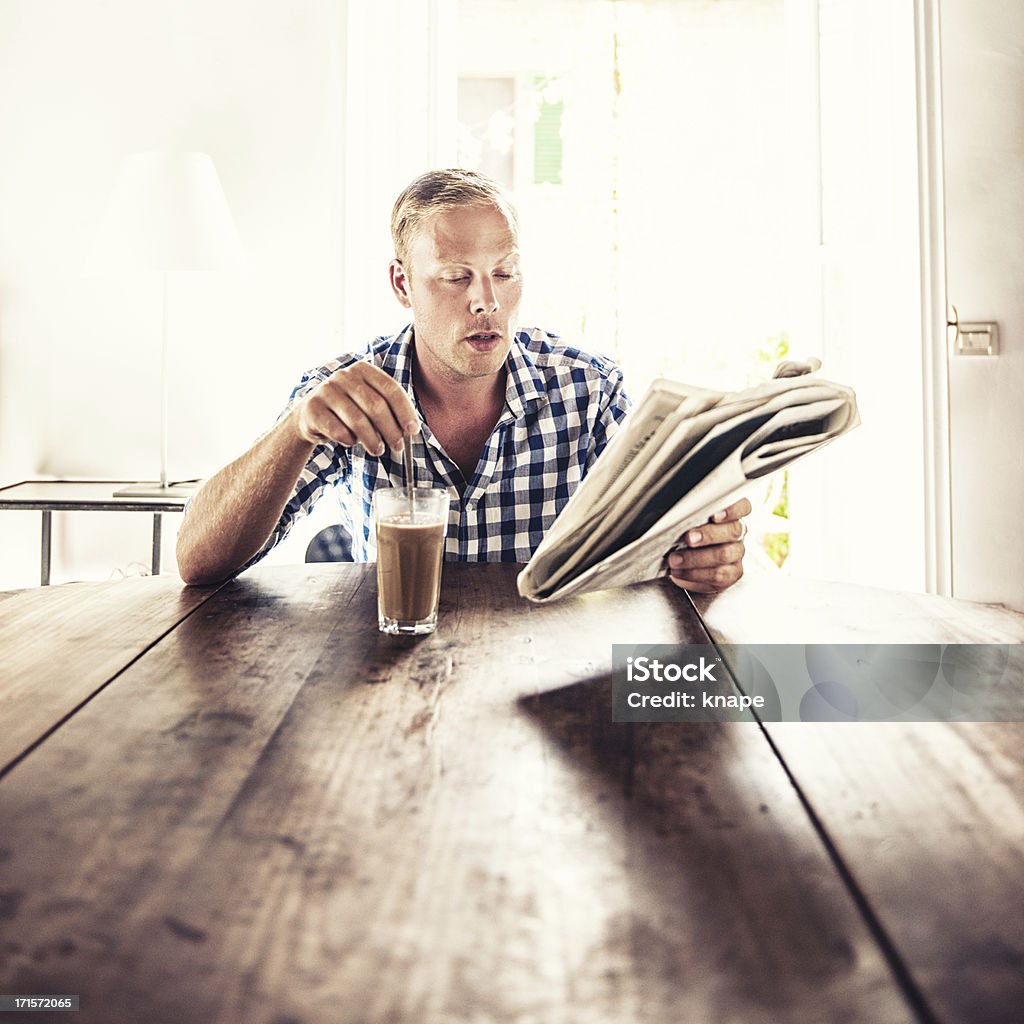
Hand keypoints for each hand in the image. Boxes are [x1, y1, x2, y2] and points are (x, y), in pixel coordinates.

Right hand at [291, 362, 419, 455]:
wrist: (310, 414)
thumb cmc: (348, 409)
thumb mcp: (368, 402)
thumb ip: (389, 409)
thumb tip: (410, 428)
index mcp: (363, 369)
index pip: (390, 389)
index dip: (404, 411)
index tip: (413, 430)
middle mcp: (343, 376)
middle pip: (375, 405)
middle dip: (391, 429)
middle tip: (398, 446)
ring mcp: (326, 390)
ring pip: (357, 420)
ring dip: (372, 440)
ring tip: (378, 450)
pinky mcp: (312, 409)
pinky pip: (338, 431)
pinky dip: (349, 440)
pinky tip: (351, 442)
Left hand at [666, 497, 750, 593]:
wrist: (690, 566)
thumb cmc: (687, 539)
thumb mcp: (686, 524)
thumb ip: (686, 517)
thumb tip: (667, 512)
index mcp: (731, 516)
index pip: (743, 507)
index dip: (733, 510)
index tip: (715, 515)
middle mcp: (737, 534)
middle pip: (733, 531)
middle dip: (709, 534)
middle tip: (688, 538)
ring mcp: (736, 555)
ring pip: (724, 554)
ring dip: (696, 558)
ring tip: (675, 559)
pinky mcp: (732, 574)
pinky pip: (717, 575)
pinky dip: (694, 573)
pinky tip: (679, 571)